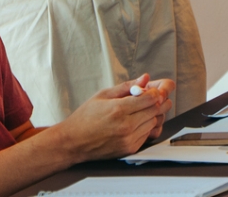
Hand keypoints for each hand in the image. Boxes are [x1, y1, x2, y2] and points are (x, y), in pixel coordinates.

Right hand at [49, 75, 168, 161]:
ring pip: (153, 123)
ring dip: (149, 116)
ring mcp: (129, 139)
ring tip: (136, 113)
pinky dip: (144, 128)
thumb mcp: (102, 96)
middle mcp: (126, 126)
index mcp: (119, 109)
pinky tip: (132, 124)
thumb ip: (126, 86)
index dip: (153, 93)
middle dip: (153, 103)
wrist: (73, 142)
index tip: (149, 92)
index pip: (151, 99)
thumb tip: (145, 78)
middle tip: (145, 100)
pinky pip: (146, 135)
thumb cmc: (85, 118)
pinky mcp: (130, 148)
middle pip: (154, 110)